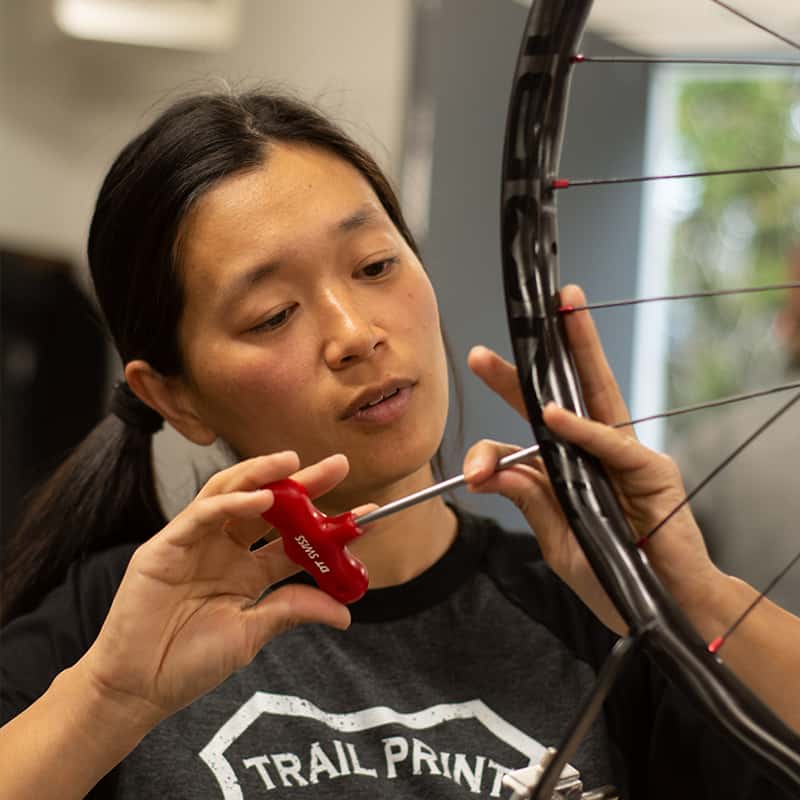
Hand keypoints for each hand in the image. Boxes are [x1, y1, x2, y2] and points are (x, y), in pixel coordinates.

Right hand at [77, 451, 353, 727]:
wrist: (138, 688)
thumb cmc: (189, 662)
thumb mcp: (252, 634)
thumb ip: (291, 610)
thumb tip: (346, 613)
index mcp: (249, 572)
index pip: (295, 540)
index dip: (329, 526)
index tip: (367, 514)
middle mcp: (226, 550)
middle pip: (270, 507)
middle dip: (303, 485)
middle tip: (338, 465)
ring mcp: (197, 543)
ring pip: (233, 495)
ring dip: (264, 475)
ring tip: (295, 462)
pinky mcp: (166, 545)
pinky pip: (202, 514)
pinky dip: (231, 503)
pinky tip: (260, 499)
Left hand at [465, 284, 721, 632]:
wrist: (668, 610)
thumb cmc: (614, 576)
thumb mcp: (558, 540)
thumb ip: (530, 502)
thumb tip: (488, 470)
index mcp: (567, 472)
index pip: (524, 444)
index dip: (492, 452)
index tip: (471, 473)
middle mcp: (593, 455)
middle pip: (559, 399)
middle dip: (527, 369)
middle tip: (486, 350)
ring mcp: (624, 458)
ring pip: (597, 396)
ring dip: (578, 351)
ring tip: (559, 313)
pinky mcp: (653, 471)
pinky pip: (612, 444)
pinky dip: (583, 429)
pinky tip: (554, 415)